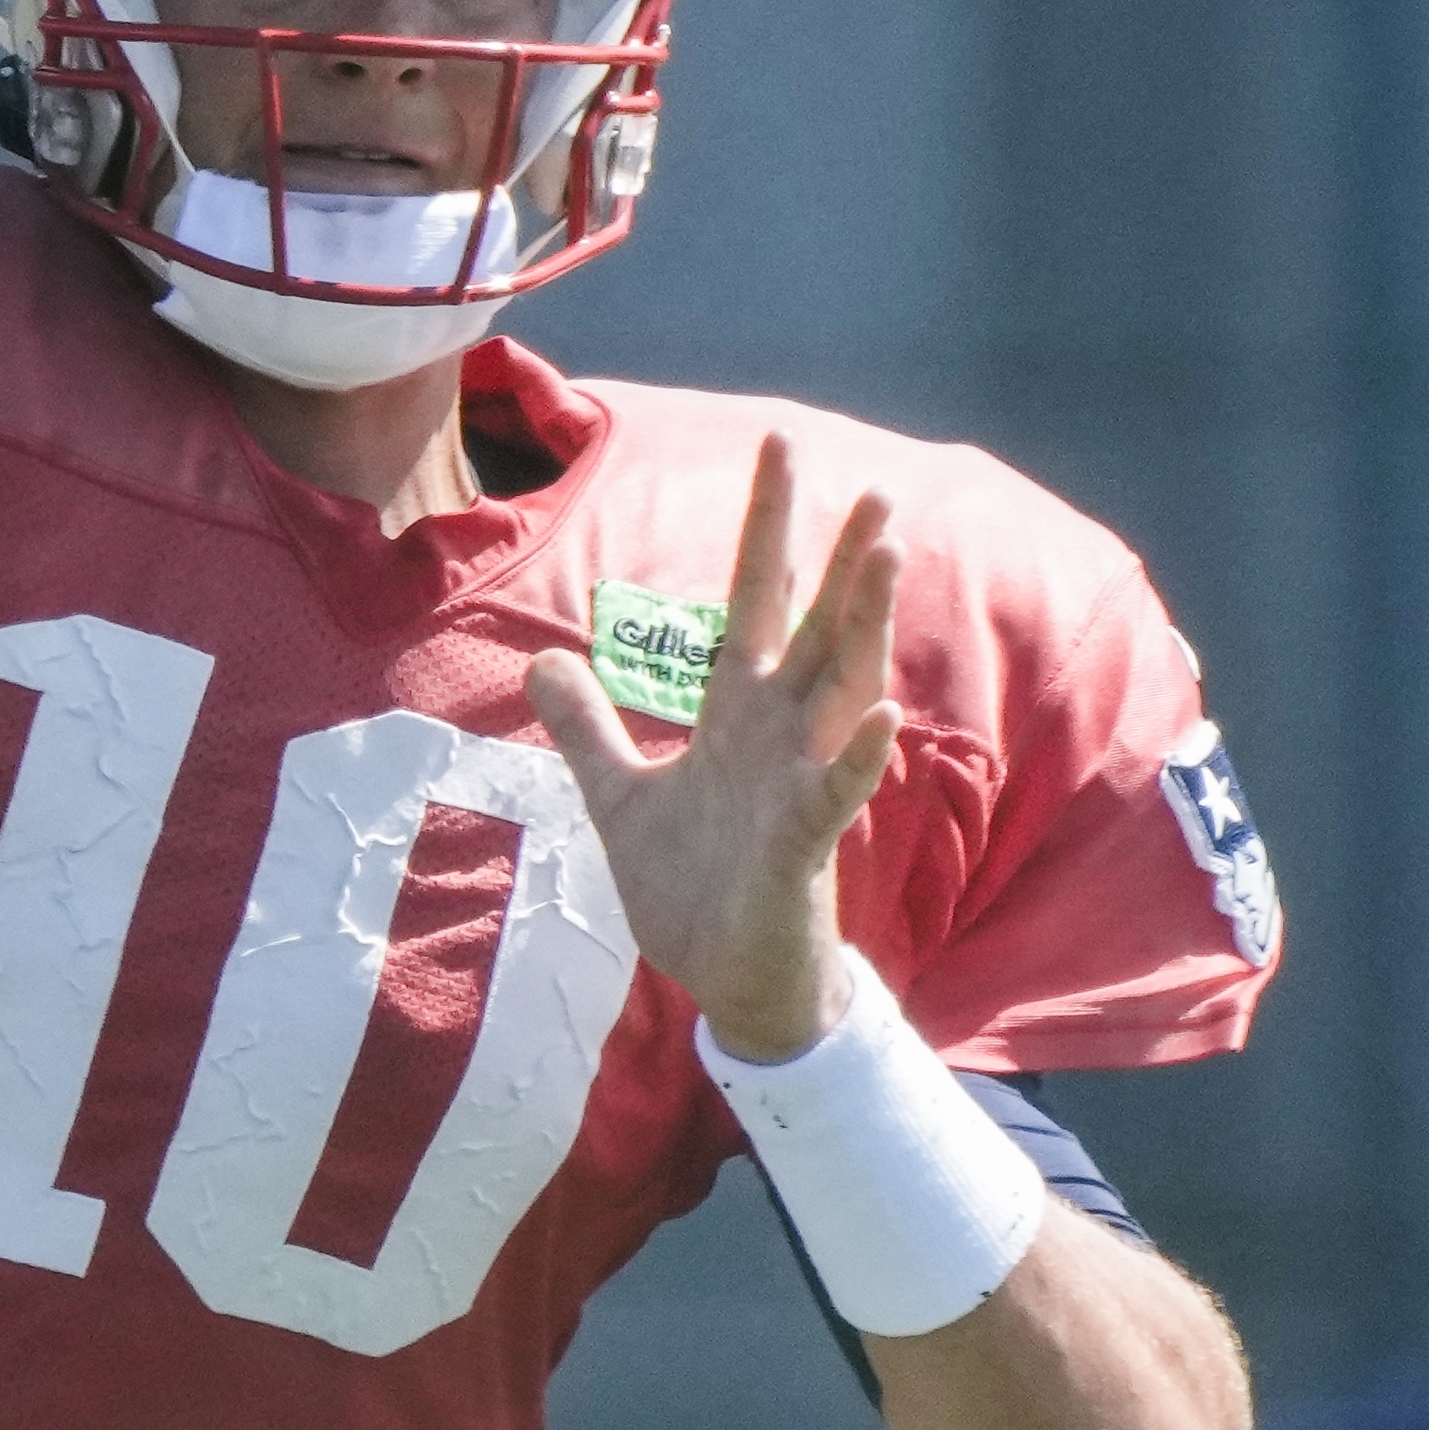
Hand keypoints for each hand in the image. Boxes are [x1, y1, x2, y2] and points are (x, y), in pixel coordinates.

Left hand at [526, 434, 908, 1065]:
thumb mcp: (620, 797)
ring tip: (887, 554)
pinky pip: (835, 793)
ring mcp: (799, 785)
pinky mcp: (804, 847)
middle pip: (814, 629)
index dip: (767, 527)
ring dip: (865, 624)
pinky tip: (884, 714)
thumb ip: (588, 726)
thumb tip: (541, 662)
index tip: (782, 446)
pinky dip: (859, 756)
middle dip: (841, 560)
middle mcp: (780, 736)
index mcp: (738, 715)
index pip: (754, 601)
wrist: (729, 983)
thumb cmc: (693, 888)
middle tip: (878, 485)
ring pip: (843, 690)